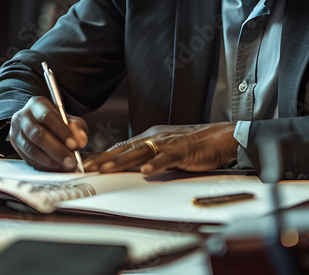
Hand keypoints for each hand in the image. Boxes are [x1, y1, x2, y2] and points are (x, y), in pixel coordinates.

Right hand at [9, 96, 87, 170]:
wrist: (39, 124)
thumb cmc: (56, 122)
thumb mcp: (70, 120)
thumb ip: (77, 129)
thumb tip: (80, 141)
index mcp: (37, 104)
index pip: (47, 116)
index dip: (61, 131)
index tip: (74, 145)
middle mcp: (23, 116)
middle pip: (38, 135)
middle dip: (57, 151)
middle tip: (71, 161)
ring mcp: (16, 132)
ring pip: (31, 149)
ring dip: (50, 161)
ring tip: (64, 166)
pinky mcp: (15, 146)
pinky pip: (28, 159)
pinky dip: (43, 165)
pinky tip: (55, 167)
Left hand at [83, 122, 237, 175]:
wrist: (221, 137)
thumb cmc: (194, 145)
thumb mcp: (165, 150)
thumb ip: (149, 157)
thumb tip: (130, 169)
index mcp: (150, 137)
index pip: (122, 147)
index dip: (104, 155)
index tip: (87, 164)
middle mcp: (156, 138)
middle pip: (126, 149)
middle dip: (105, 158)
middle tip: (88, 167)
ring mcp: (168, 144)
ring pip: (141, 152)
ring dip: (123, 161)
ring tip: (107, 168)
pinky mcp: (183, 151)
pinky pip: (167, 158)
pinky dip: (156, 165)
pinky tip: (146, 172)